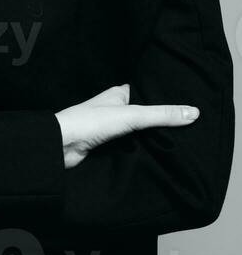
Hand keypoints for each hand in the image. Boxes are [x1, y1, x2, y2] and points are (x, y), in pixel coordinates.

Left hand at [54, 83, 199, 167]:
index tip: (190, 108)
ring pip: (140, 135)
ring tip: (182, 147)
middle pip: (146, 117)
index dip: (166, 101)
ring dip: (153, 141)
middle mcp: (116, 110)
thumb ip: (161, 115)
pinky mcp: (109, 149)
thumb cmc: (89, 122)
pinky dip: (143, 154)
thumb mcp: (131, 115)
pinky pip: (132, 150)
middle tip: (191, 130)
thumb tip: (193, 112)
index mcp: (119, 94)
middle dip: (162, 125)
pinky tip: (160, 159)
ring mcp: (112, 130)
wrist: (60, 147)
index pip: (148, 94)